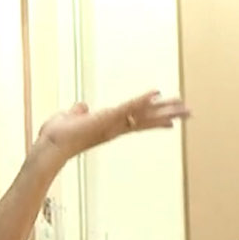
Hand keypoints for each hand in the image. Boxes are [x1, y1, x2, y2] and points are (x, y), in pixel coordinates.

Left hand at [37, 90, 190, 156]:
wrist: (49, 146)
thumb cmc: (56, 136)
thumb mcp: (69, 119)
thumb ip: (77, 112)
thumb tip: (81, 107)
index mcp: (109, 126)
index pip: (137, 121)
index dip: (154, 120)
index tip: (171, 122)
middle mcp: (115, 127)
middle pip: (148, 120)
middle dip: (169, 115)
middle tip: (188, 112)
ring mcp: (113, 123)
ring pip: (144, 114)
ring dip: (164, 109)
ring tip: (183, 106)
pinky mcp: (107, 118)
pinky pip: (128, 108)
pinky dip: (142, 100)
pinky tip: (156, 94)